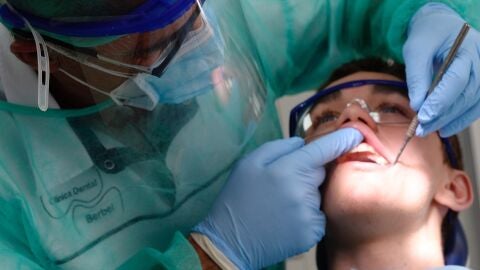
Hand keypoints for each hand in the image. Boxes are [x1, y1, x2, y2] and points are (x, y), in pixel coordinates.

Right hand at [192, 128, 362, 268]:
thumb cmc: (237, 198)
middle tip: (280, 186)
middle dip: (307, 174)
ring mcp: (309, 213)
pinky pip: (317, 215)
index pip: (323, 149)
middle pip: (320, 172)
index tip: (356, 132)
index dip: (342, 139)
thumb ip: (277, 147)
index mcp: (287, 169)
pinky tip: (286, 220)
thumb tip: (302, 144)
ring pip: (318, 195)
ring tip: (279, 206)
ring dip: (305, 196)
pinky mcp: (312, 233)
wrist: (230, 242)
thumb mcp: (248, 164)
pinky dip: (306, 216)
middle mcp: (303, 190)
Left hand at [403, 3, 479, 136]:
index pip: (457, 79)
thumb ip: (416, 76)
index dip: (441, 100)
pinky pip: (475, 105)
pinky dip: (460, 119)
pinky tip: (445, 128)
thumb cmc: (428, 36)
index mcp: (467, 48)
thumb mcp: (415, 50)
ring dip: (452, 120)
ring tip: (431, 130)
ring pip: (473, 103)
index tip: (424, 116)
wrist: (441, 27)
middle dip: (444, 115)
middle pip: (467, 94)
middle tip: (423, 129)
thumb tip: (417, 105)